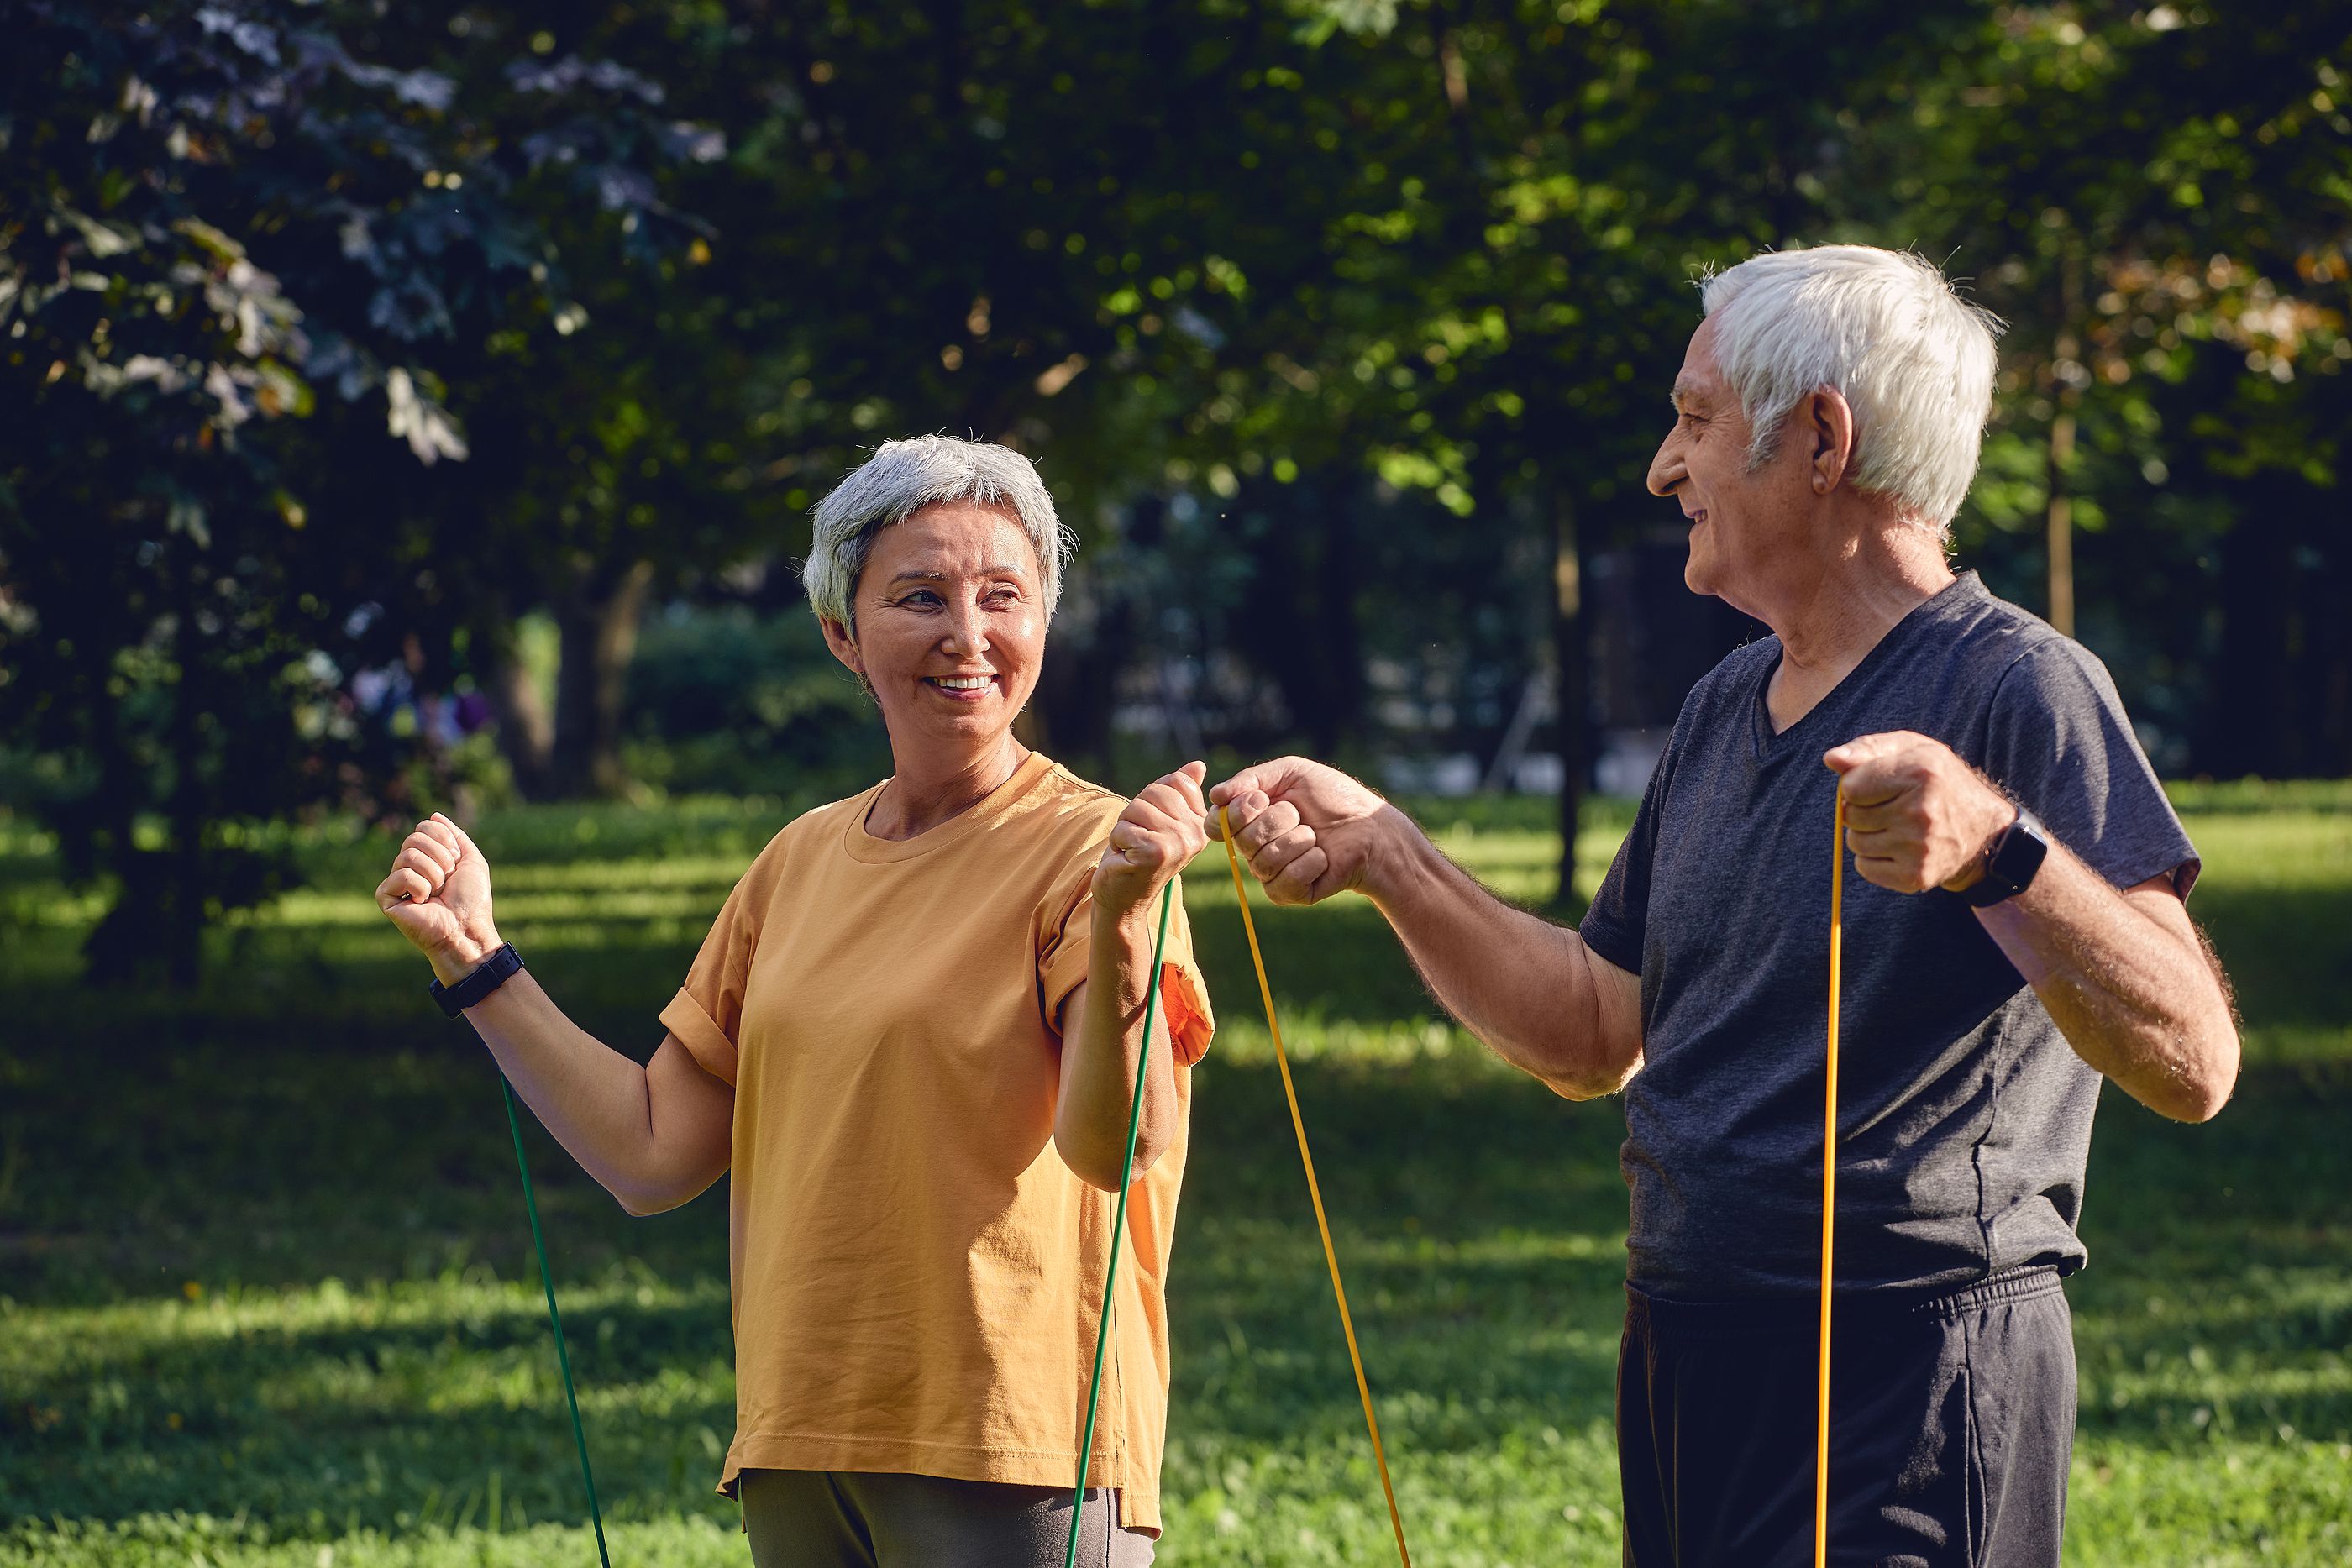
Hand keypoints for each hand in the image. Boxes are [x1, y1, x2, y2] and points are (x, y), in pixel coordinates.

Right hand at [374, 812, 502, 982]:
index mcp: (428, 857)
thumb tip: (434, 816)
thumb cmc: (471, 900)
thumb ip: (455, 836)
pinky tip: (422, 902)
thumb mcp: (471, 861)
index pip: (424, 827)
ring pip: (408, 854)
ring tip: (437, 893)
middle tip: (447, 880)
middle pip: (414, 837)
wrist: (466, 929)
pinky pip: (400, 875)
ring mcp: (396, 882)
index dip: (445, 840)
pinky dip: (420, 887)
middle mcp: (409, 867)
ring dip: (433, 874)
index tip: (456, 862)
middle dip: (440, 857)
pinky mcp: (385, 897)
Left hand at [1094, 761, 1210, 919]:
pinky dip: (1117, 842)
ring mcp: (1178, 844)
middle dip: (1135, 813)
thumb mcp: (1160, 819)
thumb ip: (1179, 792)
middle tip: (1139, 839)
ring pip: (1136, 808)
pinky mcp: (1155, 853)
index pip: (1175, 781)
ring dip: (1124, 828)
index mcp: (1201, 823)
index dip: (1152, 799)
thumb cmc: (1139, 855)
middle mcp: (1195, 834)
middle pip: (1154, 792)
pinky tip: (1126, 859)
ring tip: (1132, 850)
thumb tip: (1198, 765)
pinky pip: (1123, 828)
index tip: (1154, 825)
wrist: (1124, 899)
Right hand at [1207, 756, 1396, 905]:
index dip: (1235, 813)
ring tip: (1316, 836)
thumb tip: (1215, 795)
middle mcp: (1253, 847)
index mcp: (1249, 819)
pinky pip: (1283, 881)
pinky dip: (1310, 863)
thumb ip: (1252, 778)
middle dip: (1277, 820)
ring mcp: (1268, 872)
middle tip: (1300, 814)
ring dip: (1299, 840)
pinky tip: (1323, 857)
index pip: (1216, 824)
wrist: (1370, 827)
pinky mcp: (1287, 893)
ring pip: (1264, 861)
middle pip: (1240, 840)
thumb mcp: (1292, 773)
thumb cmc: (1333, 797)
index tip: (1260, 799)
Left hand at [1824, 731, 2016, 894]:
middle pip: (1850, 816)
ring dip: (1867, 834)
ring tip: (1899, 827)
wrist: (1984, 831)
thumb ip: (1868, 749)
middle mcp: (1921, 811)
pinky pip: (1865, 867)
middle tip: (1892, 807)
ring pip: (1855, 842)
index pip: (1850, 787)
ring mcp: (1919, 847)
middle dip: (1862, 810)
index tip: (1880, 784)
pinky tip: (1900, 848)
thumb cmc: (1939, 782)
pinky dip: (1874, 859)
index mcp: (1921, 772)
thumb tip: (1831, 759)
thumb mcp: (1912, 750)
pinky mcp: (1916, 876)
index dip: (1858, 785)